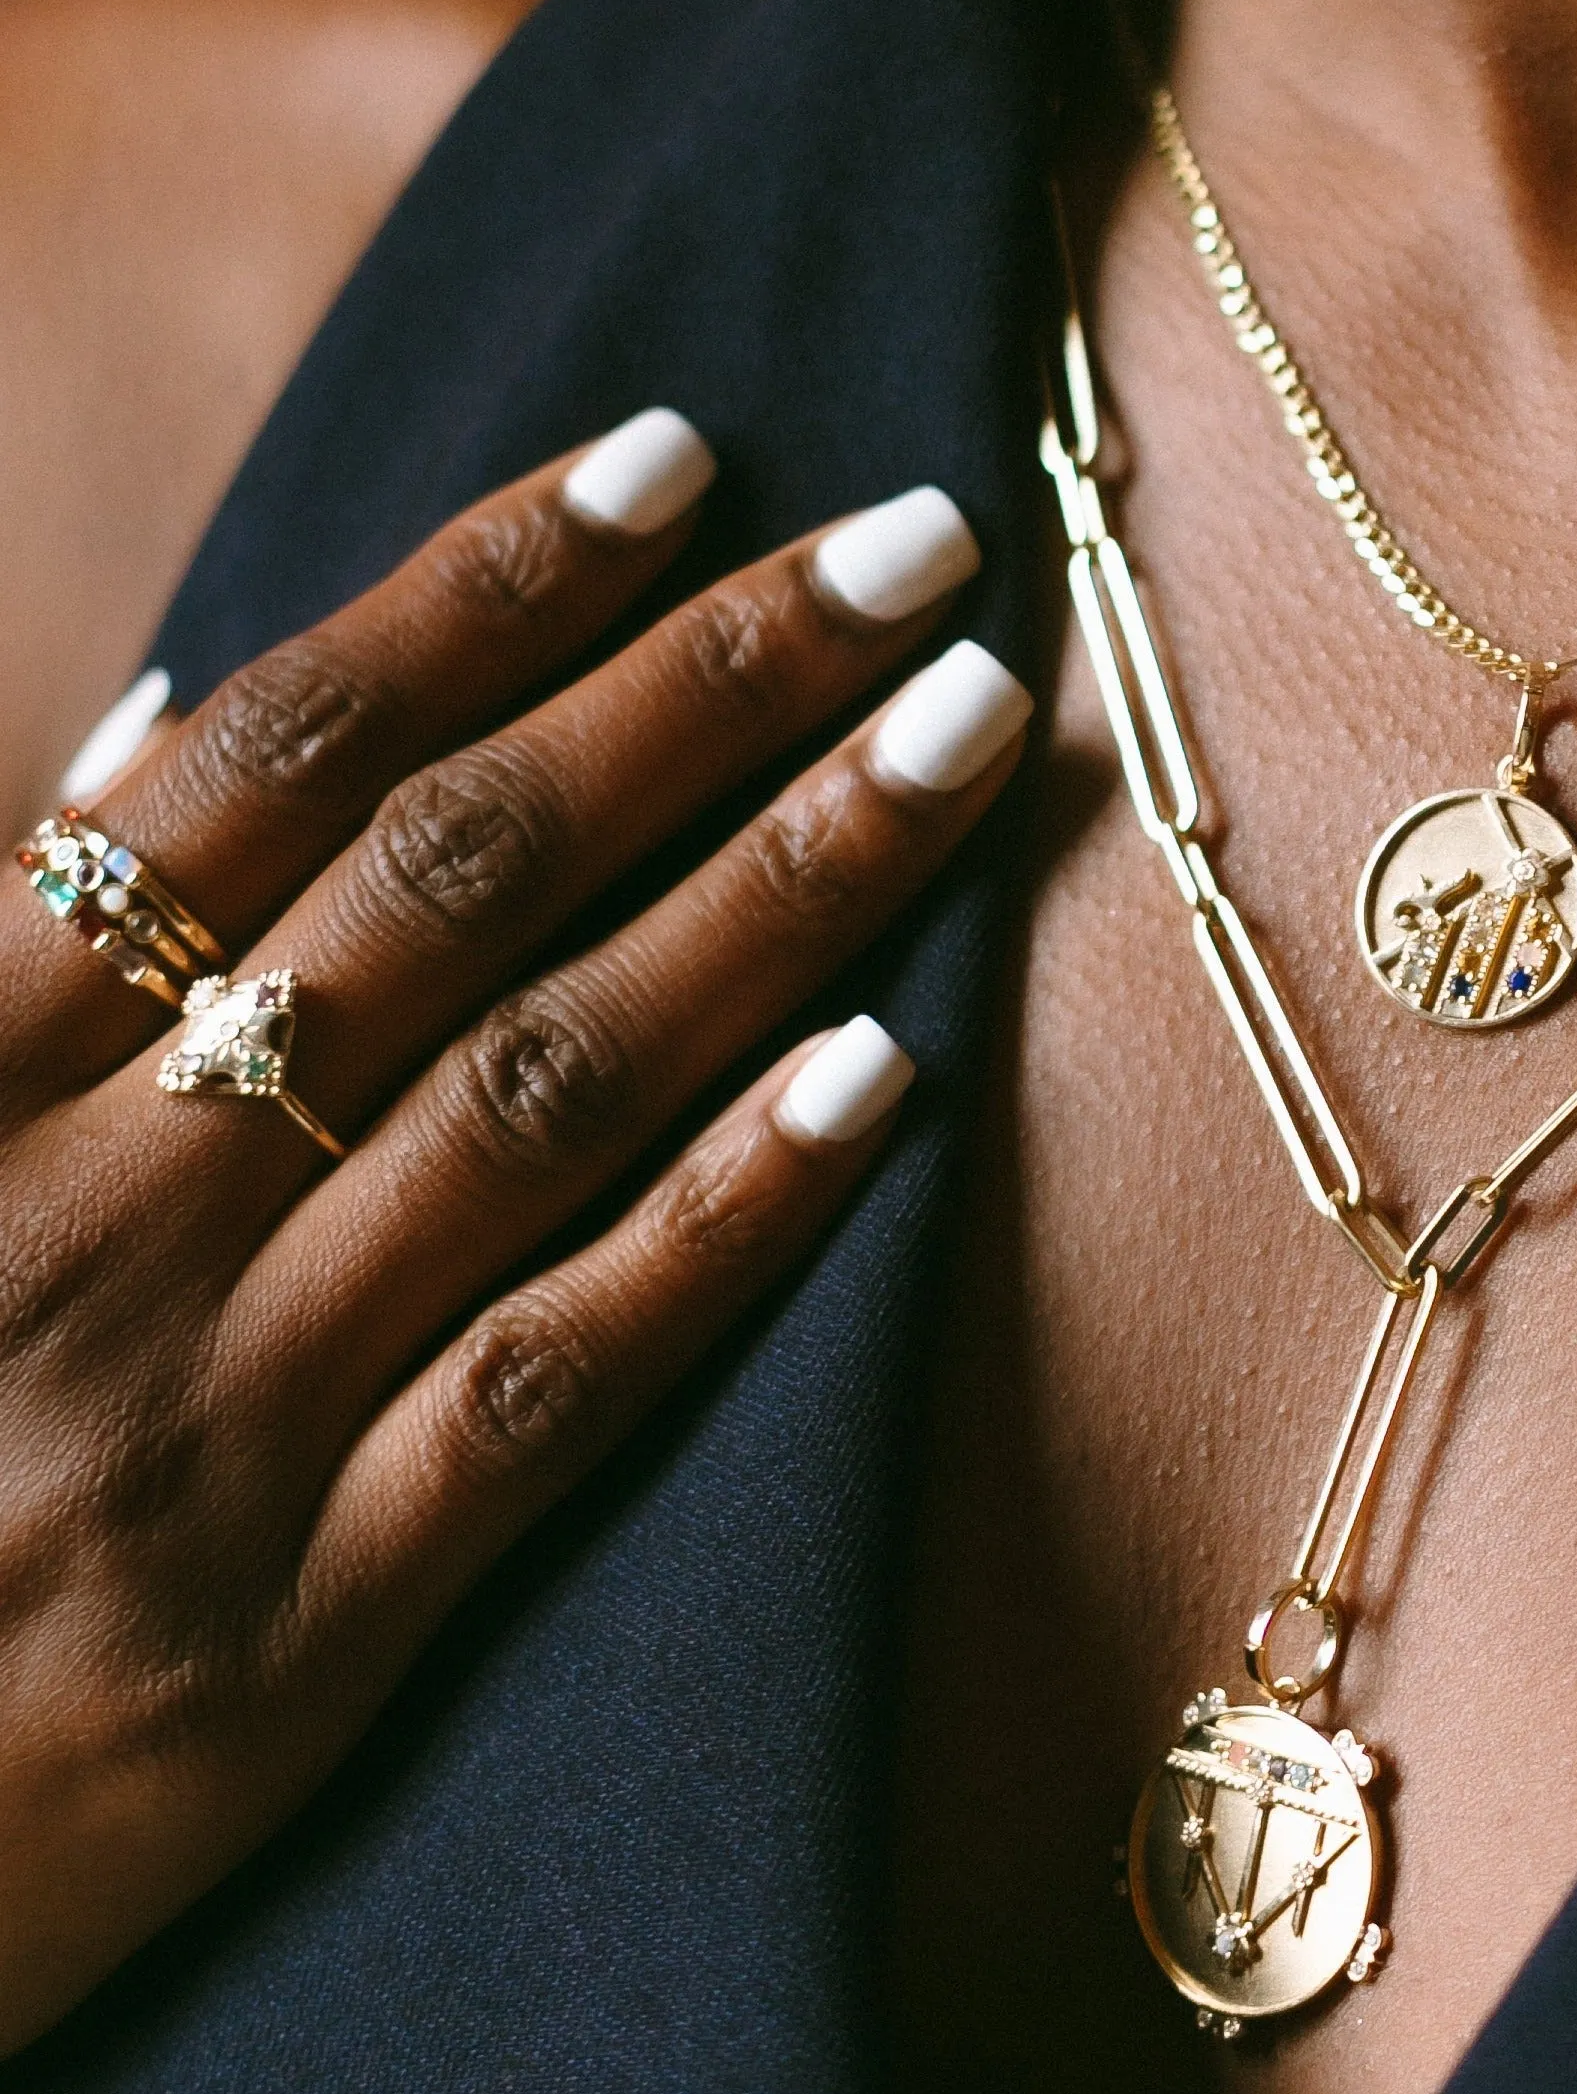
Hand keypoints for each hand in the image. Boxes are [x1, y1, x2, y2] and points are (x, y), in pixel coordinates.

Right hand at [0, 409, 1030, 2053]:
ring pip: (545, 1087)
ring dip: (778, 890)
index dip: (486, 589)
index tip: (678, 459)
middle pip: (456, 880)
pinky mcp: (290, 1634)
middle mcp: (93, 1209)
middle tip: (917, 546)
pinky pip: (549, 1384)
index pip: (274, 764)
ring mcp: (203, 1420)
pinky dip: (723, 1220)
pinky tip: (889, 1074)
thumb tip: (177, 712)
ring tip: (962, 733)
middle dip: (703, 688)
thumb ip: (0, 946)